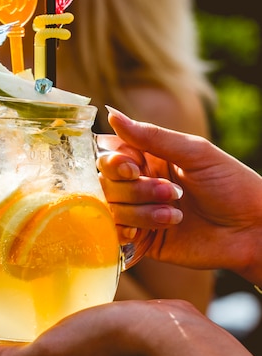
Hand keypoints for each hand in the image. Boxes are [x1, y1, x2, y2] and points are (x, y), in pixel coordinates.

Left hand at [0, 296, 162, 355]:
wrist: (156, 334)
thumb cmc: (103, 339)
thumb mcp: (54, 351)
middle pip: (8, 351)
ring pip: (30, 341)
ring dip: (11, 323)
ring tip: (0, 296)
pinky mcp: (88, 344)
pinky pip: (51, 331)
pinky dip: (36, 319)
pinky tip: (39, 298)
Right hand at [99, 107, 261, 283]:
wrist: (255, 230)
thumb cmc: (232, 184)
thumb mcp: (195, 153)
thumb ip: (151, 136)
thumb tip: (112, 114)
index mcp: (149, 158)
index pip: (110, 155)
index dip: (114, 162)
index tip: (133, 168)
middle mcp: (140, 184)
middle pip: (108, 184)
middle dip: (136, 189)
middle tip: (171, 193)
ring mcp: (140, 213)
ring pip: (113, 209)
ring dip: (141, 211)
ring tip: (175, 215)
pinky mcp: (144, 241)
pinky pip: (116, 236)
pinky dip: (126, 233)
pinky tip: (145, 233)